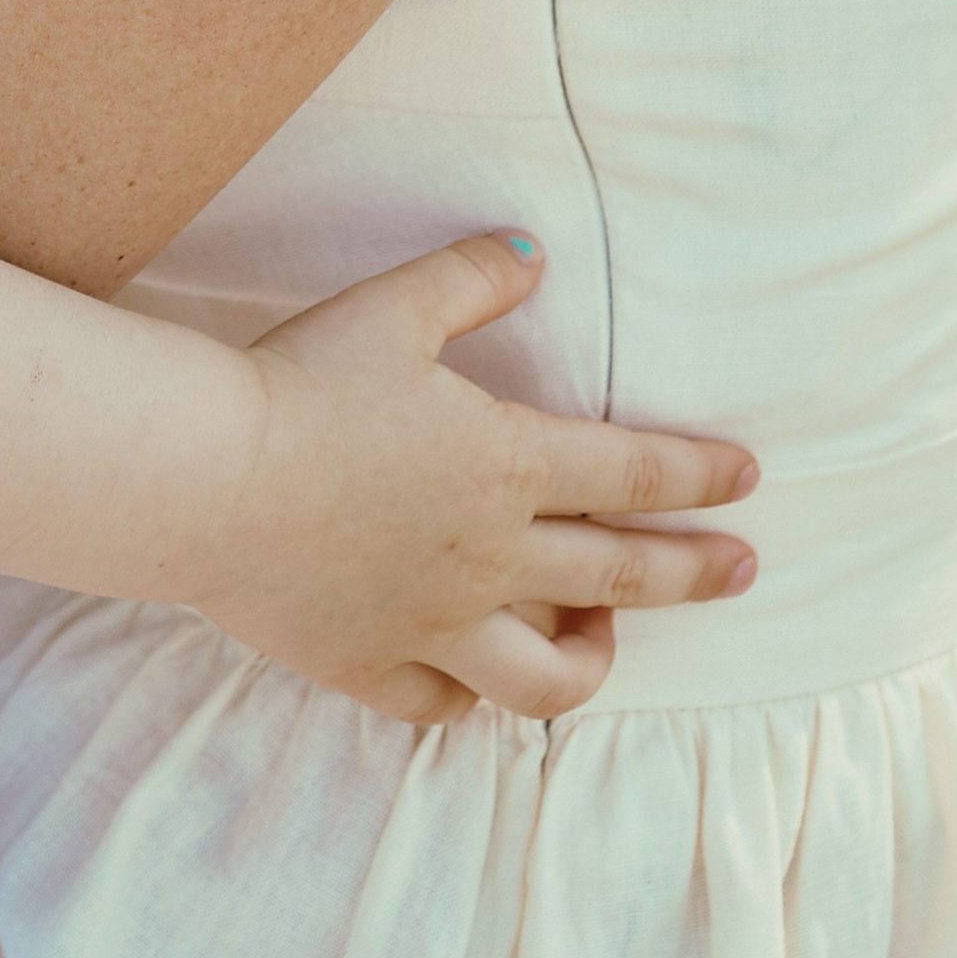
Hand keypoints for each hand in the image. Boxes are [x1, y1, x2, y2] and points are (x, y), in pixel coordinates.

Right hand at [197, 233, 757, 727]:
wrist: (207, 477)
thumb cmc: (302, 382)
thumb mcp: (393, 307)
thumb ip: (471, 277)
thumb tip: (533, 252)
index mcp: (504, 466)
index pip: (633, 472)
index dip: (699, 476)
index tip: (749, 483)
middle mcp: (488, 558)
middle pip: (619, 578)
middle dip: (693, 573)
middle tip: (742, 571)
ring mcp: (433, 624)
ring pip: (544, 676)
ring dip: (592, 659)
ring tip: (606, 639)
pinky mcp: (369, 664)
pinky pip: (441, 705)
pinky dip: (469, 698)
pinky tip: (475, 679)